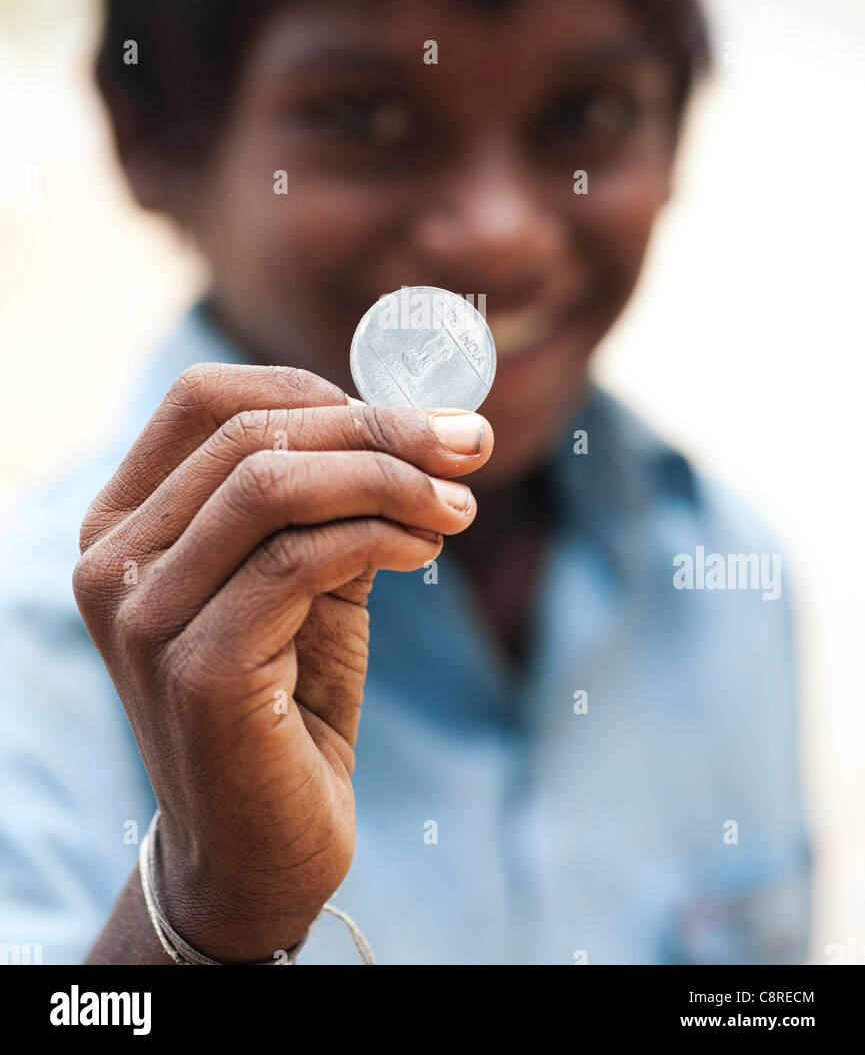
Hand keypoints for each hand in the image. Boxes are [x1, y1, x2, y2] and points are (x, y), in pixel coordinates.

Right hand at [74, 362, 492, 959]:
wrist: (265, 843)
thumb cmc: (289, 694)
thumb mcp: (310, 572)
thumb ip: (334, 495)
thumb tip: (422, 418)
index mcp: (124, 521)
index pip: (207, 399)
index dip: (317, 390)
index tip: (412, 417)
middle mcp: (112, 561)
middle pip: (251, 435)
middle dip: (379, 428)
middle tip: (469, 444)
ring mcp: (143, 616)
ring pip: (272, 486)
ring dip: (388, 478)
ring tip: (458, 503)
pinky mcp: (195, 669)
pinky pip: (297, 560)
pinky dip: (378, 536)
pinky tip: (428, 549)